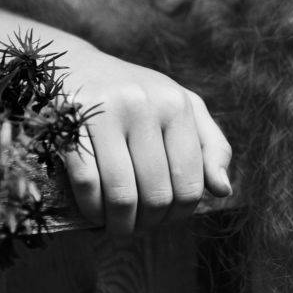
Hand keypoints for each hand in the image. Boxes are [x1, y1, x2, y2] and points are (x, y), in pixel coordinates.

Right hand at [59, 45, 231, 235]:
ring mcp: (105, 113)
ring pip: (121, 194)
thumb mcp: (182, 108)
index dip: (179, 214)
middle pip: (156, 194)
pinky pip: (86, 183)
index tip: (165, 218)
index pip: (190, 184)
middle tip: (138, 226)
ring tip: (118, 227)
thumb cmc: (138, 94)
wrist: (76, 65)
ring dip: (120, 224)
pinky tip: (95, 213)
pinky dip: (91, 209)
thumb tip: (223, 190)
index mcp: (176, 105)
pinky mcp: (69, 123)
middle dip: (148, 223)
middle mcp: (143, 105)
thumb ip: (211, 146)